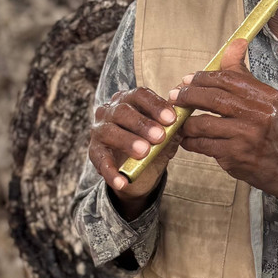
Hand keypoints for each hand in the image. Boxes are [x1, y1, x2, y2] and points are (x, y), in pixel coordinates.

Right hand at [88, 87, 179, 219]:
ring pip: (110, 131)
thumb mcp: (165, 137)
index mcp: (130, 100)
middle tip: (159, 136)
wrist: (137, 171)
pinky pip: (101, 161)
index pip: (140, 95)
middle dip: (142, 124)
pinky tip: (123, 182)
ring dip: (127, 141)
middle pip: (123, 111)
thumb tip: (183, 124)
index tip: (172, 118)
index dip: (156, 105)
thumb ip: (173, 130)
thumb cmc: (151, 144)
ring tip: (144, 152)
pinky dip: (111, 172)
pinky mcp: (94, 151)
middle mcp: (110, 110)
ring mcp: (100, 130)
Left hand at [170, 39, 277, 203]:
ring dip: (187, 122)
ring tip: (180, 121)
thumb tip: (235, 43)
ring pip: (204, 123)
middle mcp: (257, 114)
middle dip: (188, 96)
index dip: (202, 78)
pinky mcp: (235, 155)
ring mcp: (246, 136)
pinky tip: (188, 139)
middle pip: (213, 99)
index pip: (227, 79)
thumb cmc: (269, 130)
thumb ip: (243, 74)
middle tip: (174, 96)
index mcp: (264, 96)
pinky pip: (203, 144)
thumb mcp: (263, 99)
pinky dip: (191, 141)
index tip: (187, 80)